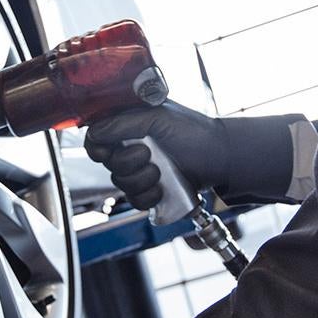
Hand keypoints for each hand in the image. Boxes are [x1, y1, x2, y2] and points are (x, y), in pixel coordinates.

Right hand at [84, 101, 298, 209]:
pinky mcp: (151, 189)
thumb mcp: (158, 117)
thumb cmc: (195, 131)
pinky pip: (135, 200)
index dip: (97, 147)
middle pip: (107, 163)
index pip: (97, 136)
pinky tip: (162, 189)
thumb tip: (95, 132)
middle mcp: (132, 145)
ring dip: (140, 180)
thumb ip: (124, 123)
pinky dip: (147, 197)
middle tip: (149, 155)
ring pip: (120, 183)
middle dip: (127, 163)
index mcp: (130, 124)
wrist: (222, 158)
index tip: (108, 151)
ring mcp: (142, 169)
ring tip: (161, 173)